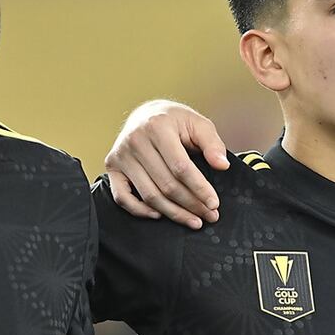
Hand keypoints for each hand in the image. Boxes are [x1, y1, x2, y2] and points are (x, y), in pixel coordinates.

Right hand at [104, 100, 229, 229]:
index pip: (181, 167)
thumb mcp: (198, 123)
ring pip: (148, 195)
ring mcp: (121, 155)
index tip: (214, 203)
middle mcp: (136, 141)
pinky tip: (160, 214)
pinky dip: (140, 210)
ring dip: (173, 212)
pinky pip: (123, 197)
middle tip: (209, 215)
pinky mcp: (112, 166)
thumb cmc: (174, 120)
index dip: (199, 188)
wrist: (145, 114)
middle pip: (166, 184)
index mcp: (158, 127)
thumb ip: (212, 144)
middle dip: (191, 204)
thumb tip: (222, 165)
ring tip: (193, 220)